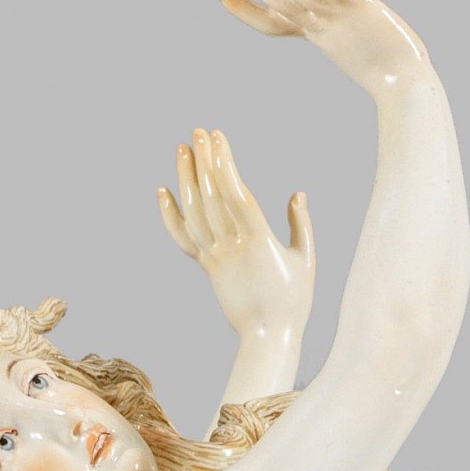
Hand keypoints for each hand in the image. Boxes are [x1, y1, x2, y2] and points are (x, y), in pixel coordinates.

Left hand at [157, 128, 314, 348]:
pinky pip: (184, 238)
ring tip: (182, 150)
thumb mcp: (306, 260)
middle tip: (198, 133)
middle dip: (204, 162)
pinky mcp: (207, 267)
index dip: (224, 164)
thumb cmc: (293, 300)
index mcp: (259, 241)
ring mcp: (216, 258)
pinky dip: (170, 215)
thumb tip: (297, 194)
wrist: (267, 337)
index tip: (218, 138)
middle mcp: (233, 247)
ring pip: (194, 213)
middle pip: (211, 198)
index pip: (236, 194)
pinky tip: (163, 191)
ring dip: (185, 179)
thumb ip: (301, 225)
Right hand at [213, 0, 430, 95]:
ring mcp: (331, 14)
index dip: (239, 7)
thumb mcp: (359, 43)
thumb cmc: (390, 72)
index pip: (267, 21)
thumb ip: (343, 28)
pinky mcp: (351, 4)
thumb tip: (339, 23)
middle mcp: (316, 23)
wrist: (406, 83)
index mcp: (314, 34)